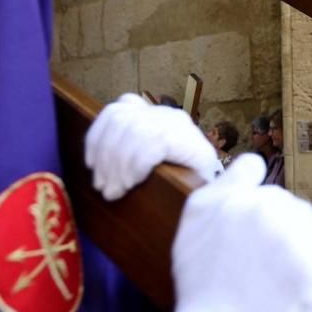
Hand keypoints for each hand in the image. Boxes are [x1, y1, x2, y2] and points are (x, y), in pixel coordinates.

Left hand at [85, 93, 222, 199]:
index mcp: (159, 116)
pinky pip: (150, 145)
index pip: (118, 109)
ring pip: (132, 132)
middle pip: (121, 120)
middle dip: (105, 157)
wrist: (220, 201)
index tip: (91, 164)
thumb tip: (97, 157)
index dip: (98, 135)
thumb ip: (129, 152)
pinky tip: (133, 183)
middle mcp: (170, 115)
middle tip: (104, 187)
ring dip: (117, 165)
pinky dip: (135, 166)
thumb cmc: (182, 188)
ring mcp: (181, 126)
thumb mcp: (151, 166)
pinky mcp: (189, 140)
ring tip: (116, 190)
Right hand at [153, 154, 311, 311]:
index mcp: (230, 196)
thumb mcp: (191, 229)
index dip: (256, 198)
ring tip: (287, 281)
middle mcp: (263, 207)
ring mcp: (294, 234)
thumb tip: (254, 165)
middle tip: (266, 268)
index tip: (256, 225)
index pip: (252, 169)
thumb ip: (221, 190)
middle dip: (285, 232)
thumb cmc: (202, 294)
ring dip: (310, 249)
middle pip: (292, 206)